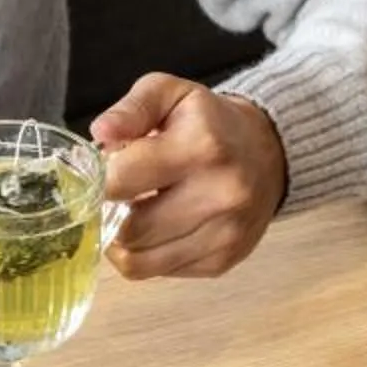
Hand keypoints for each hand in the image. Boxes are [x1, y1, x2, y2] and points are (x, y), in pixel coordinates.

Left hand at [89, 73, 288, 280]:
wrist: (267, 154)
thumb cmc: (209, 123)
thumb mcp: (171, 94)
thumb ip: (132, 109)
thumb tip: (100, 134)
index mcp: (202, 147)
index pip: (121, 180)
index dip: (99, 179)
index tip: (102, 173)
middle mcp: (220, 195)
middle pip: (129, 230)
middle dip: (110, 214)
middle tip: (116, 196)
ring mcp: (225, 234)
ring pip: (139, 262)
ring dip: (124, 240)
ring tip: (134, 212)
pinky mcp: (223, 261)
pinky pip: (160, 272)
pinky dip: (148, 255)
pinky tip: (159, 227)